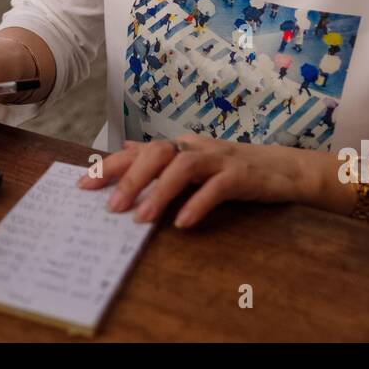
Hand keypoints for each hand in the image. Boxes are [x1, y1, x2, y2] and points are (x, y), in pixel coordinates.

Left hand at [77, 133, 314, 227]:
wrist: (285, 169)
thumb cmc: (233, 169)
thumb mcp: (193, 162)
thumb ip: (161, 158)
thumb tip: (125, 150)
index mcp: (181, 146)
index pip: (139, 151)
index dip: (111, 166)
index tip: (83, 186)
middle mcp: (196, 147)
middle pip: (157, 153)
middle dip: (131, 178)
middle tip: (111, 207)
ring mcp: (220, 159)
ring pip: (184, 166)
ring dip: (160, 191)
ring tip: (142, 218)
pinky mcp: (242, 176)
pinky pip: (217, 187)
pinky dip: (198, 203)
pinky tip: (183, 223)